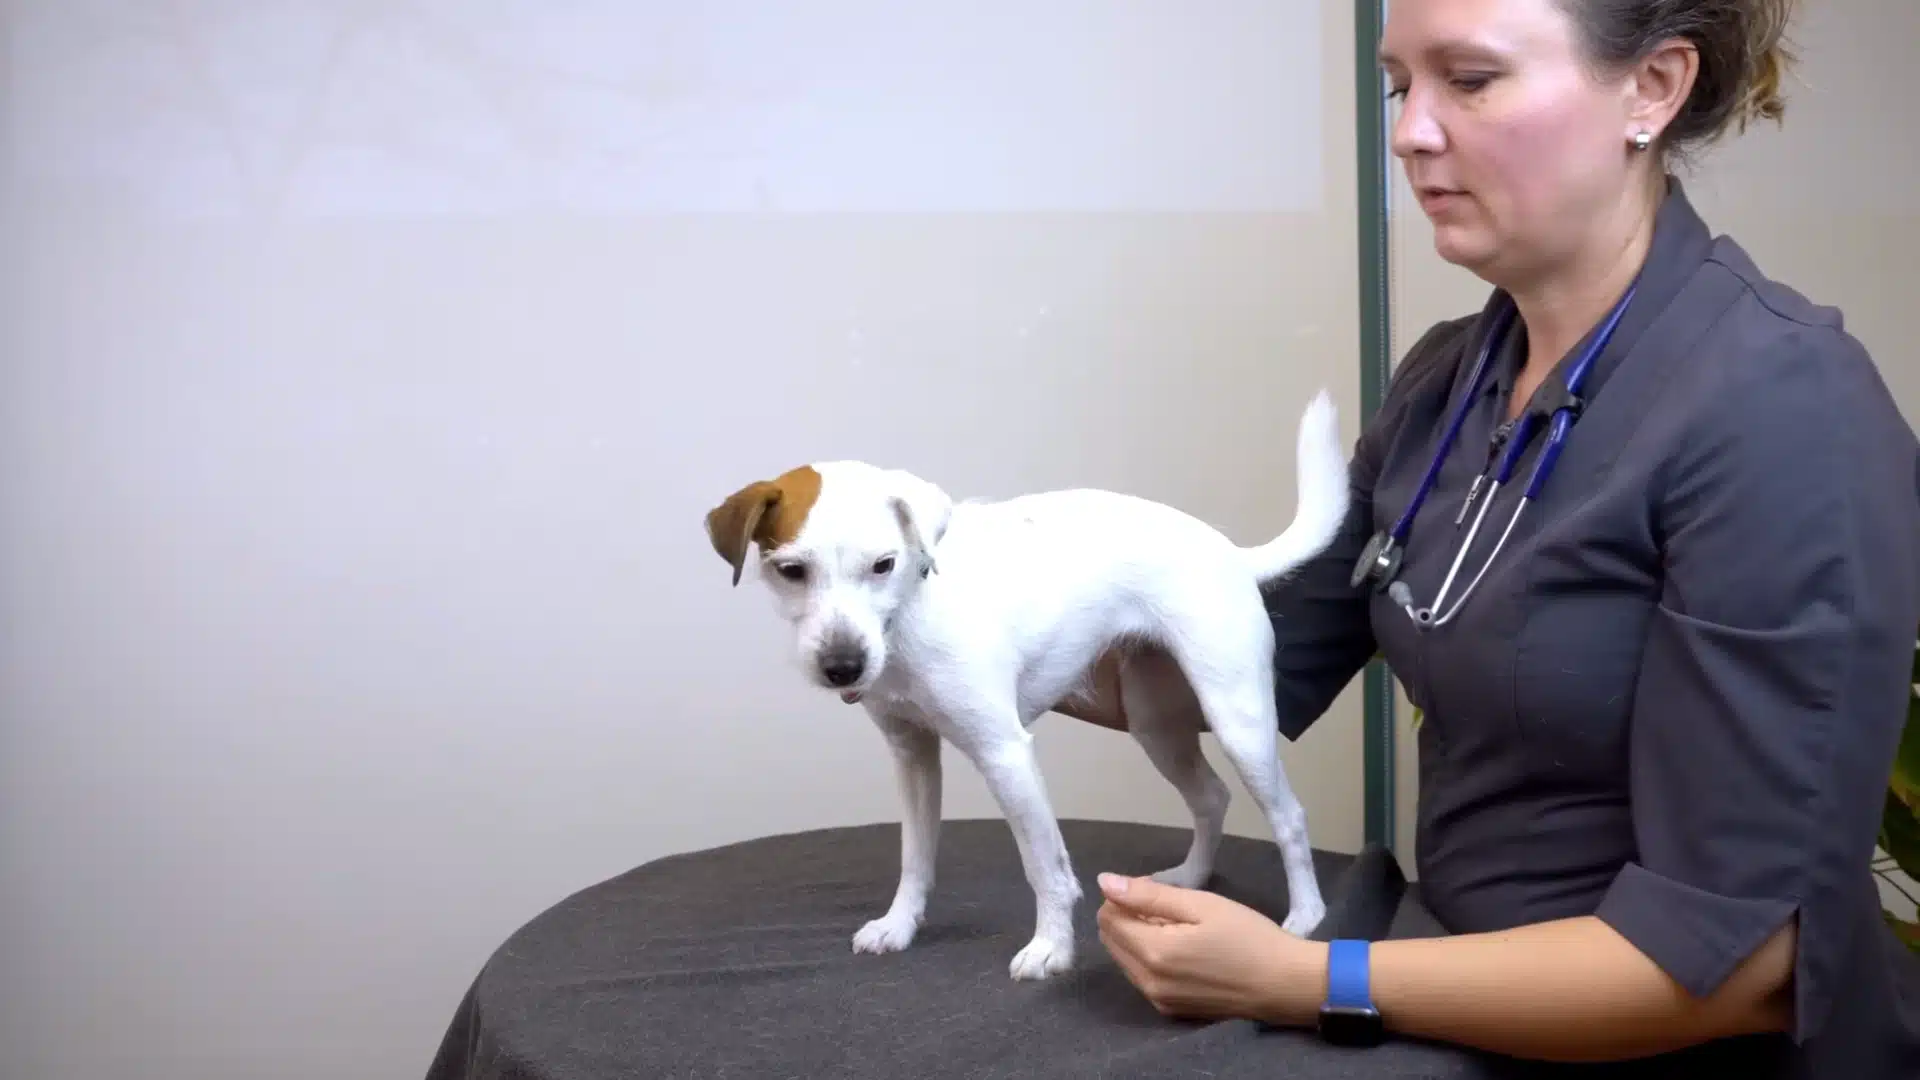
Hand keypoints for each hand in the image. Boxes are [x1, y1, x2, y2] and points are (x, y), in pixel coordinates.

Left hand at [1095, 872, 1326, 1025]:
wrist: (1285, 984)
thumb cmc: (1248, 936)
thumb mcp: (1202, 905)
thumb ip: (1149, 894)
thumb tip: (1104, 882)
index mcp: (1154, 952)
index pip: (1108, 917)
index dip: (1124, 895)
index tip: (1154, 887)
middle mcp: (1148, 981)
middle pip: (1111, 938)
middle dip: (1127, 914)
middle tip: (1166, 904)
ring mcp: (1158, 1000)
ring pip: (1124, 958)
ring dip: (1137, 936)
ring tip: (1177, 926)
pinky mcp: (1170, 1010)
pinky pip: (1141, 976)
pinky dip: (1149, 957)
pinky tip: (1182, 948)